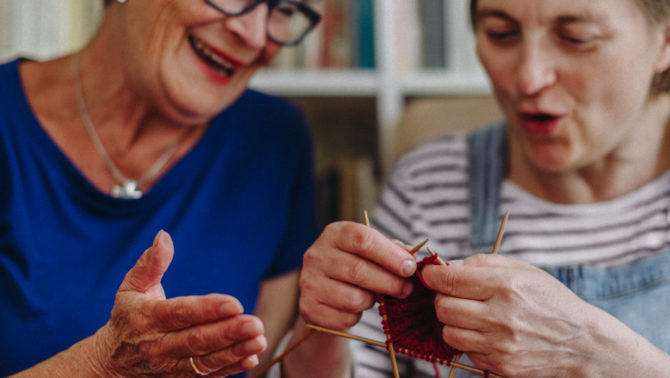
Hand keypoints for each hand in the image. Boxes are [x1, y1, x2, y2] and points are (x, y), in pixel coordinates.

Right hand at [95, 230, 266, 376]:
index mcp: (147, 318)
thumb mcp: (131, 288)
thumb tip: (164, 236)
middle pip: (197, 340)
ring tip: (259, 340)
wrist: (112, 363)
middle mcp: (159, 346)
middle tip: (255, 324)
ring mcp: (170, 366)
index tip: (234, 304)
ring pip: (205, 361)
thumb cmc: (128, 316)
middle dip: (228, 333)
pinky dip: (230, 368)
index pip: (181, 313)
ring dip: (234, 351)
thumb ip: (151, 263)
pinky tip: (250, 357)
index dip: (208, 309)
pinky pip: (207, 376)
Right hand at [299, 221, 416, 329]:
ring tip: (374, 297)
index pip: (362, 239)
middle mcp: (316, 255)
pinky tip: (355, 308)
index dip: (390, 255)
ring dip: (372, 301)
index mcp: (334, 233)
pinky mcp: (308, 307)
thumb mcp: (371, 250)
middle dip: (390, 282)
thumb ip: (392, 250)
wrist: (325, 290)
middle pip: (358, 270)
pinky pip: (345, 318)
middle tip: (406, 289)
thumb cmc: (355, 264)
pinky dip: (357, 317)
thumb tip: (411, 258)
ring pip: (353, 298)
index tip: (409, 268)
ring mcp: (309, 282)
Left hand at [421, 254, 606, 377]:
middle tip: (453, 295)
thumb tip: (446, 266)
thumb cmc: (551, 301)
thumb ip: (483, 263)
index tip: (429, 274)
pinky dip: (469, 342)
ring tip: (469, 315)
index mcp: (506, 286)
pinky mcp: (501, 365)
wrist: (584, 343)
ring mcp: (500, 345)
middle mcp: (501, 316)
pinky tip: (485, 333)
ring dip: (452, 322)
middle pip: (443, 307)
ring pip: (448, 332)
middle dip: (442, 298)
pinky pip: (466, 352)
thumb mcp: (523, 271)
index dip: (432, 275)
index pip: (450, 280)